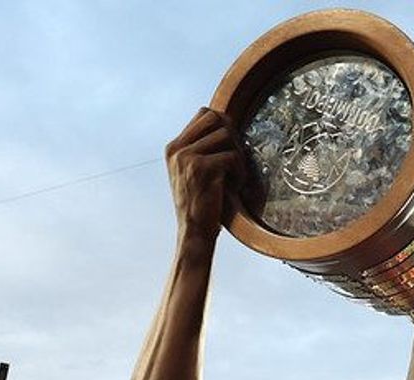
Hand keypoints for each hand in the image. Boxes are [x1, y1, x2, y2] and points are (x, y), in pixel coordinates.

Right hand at [165, 108, 245, 239]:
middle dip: (232, 134)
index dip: (224, 123)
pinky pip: (232, 156)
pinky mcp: (201, 169)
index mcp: (174, 148)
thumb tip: (226, 123)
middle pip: (215, 118)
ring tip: (234, 175)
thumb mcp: (192, 172)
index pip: (204, 113)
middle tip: (236, 157)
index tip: (232, 144)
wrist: (194, 231)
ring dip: (237, 155)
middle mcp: (178, 149)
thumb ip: (201, 148)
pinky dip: (240, 171)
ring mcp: (187, 158)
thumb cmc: (200, 203)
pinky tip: (235, 186)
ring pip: (226, 135)